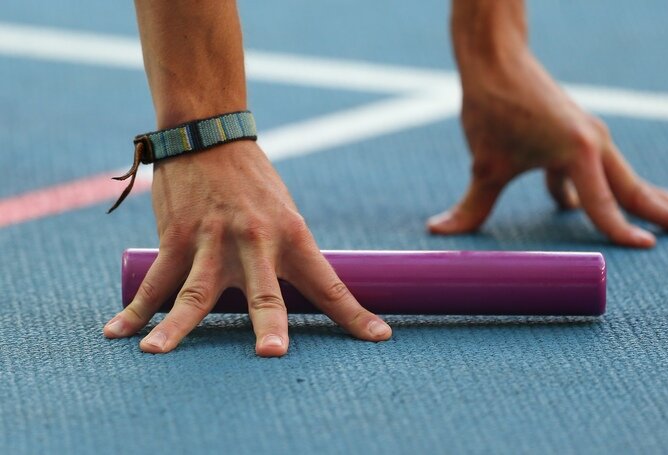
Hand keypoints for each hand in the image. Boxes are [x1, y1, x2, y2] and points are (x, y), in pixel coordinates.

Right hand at [104, 141, 391, 355]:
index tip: (380, 338)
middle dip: (268, 323)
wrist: (210, 136)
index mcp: (293, 236)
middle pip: (264, 292)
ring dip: (178, 325)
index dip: (355, 315)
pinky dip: (136, 310)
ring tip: (157, 352)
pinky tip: (118, 332)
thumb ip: (288, 258)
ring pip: (195, 291)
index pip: (329, 283)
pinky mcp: (177, 238)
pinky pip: (156, 281)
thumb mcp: (285, 215)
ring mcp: (212, 241)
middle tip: (271, 354)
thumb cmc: (255, 186)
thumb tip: (299, 302)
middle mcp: (255, 241)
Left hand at [428, 50, 667, 246]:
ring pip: (626, 177)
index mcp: (576, 151)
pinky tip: (615, 205)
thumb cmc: (492, 109)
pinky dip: (614, 188)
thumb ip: (471, 204)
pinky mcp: (579, 136)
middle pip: (636, 187)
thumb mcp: (483, 164)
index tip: (646, 248)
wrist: (496, 60)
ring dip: (651, 197)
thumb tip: (439, 231)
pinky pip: (602, 170)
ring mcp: (591, 138)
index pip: (603, 204)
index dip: (621, 231)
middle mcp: (594, 143)